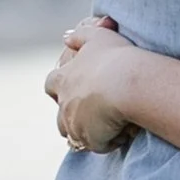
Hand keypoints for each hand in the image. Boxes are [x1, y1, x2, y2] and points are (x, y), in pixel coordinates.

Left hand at [48, 17, 139, 153]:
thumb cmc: (115, 57)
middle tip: (95, 114)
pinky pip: (98, 145)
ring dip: (90, 132)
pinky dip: (109, 140)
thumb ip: (80, 35)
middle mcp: (64, 104)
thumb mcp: (97, 36)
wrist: (127, 84)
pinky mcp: (89, 139)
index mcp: (63, 79)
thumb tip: (66, 37)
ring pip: (76, 135)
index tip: (75, 89)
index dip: (61, 88)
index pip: (51, 85)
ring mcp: (74, 124)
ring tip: (111, 125)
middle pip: (60, 118)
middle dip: (73, 118)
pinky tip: (125, 130)